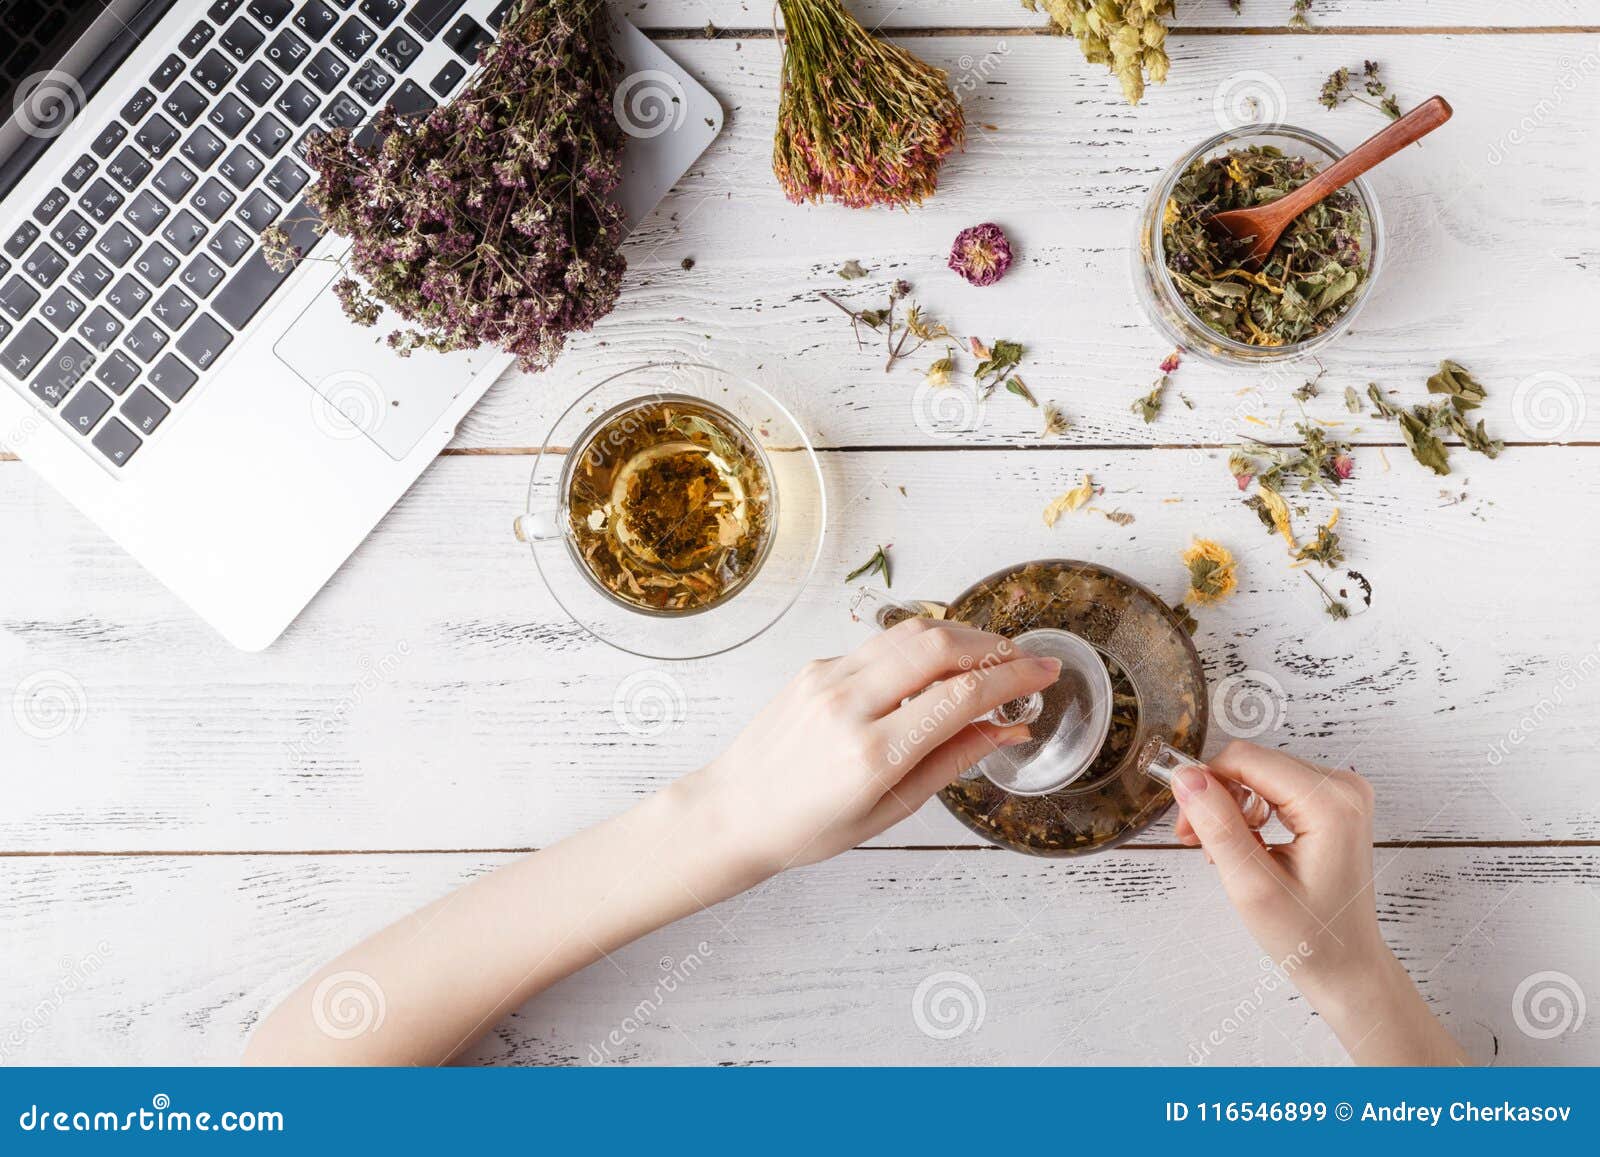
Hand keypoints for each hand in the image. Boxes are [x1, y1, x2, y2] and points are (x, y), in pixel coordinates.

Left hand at [693, 617, 1060, 874]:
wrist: (733, 812)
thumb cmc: (808, 828)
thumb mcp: (890, 811)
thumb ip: (951, 763)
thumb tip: (1006, 729)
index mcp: (873, 754)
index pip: (960, 696)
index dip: (1013, 679)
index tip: (1046, 673)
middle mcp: (849, 705)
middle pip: (939, 646)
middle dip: (993, 646)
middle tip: (1025, 661)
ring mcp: (827, 678)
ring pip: (909, 633)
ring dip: (960, 637)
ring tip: (990, 658)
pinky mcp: (815, 667)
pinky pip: (880, 644)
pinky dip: (920, 646)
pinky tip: (938, 666)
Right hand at [1172, 740, 1467, 1064]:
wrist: (1347, 966)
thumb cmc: (1308, 938)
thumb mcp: (1253, 887)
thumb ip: (1218, 826)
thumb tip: (1186, 777)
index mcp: (1331, 803)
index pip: (1246, 759)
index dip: (1205, 784)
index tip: (1187, 828)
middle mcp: (1343, 787)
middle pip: (1253, 763)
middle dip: (1216, 797)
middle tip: (1198, 843)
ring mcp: (1342, 792)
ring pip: (1259, 772)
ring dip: (1230, 805)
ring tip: (1220, 850)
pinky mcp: (1334, 802)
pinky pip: (1275, 785)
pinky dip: (1250, 810)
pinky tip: (1245, 844)